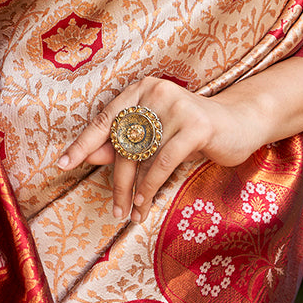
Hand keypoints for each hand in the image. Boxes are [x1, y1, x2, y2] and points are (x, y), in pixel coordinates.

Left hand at [58, 77, 263, 223]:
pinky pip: (163, 161)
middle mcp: (155, 92)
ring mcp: (176, 106)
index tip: (62, 164)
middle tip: (116, 209)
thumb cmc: (192, 132)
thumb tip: (87, 157)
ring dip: (136, 190)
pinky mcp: (195, 125)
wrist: (240, 123)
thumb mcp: (155, 137)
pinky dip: (151, 185)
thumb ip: (123, 144)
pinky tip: (147, 202)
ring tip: (133, 213)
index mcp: (141, 90)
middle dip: (118, 180)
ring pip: (143, 155)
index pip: (105, 119)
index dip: (83, 144)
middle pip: (123, 142)